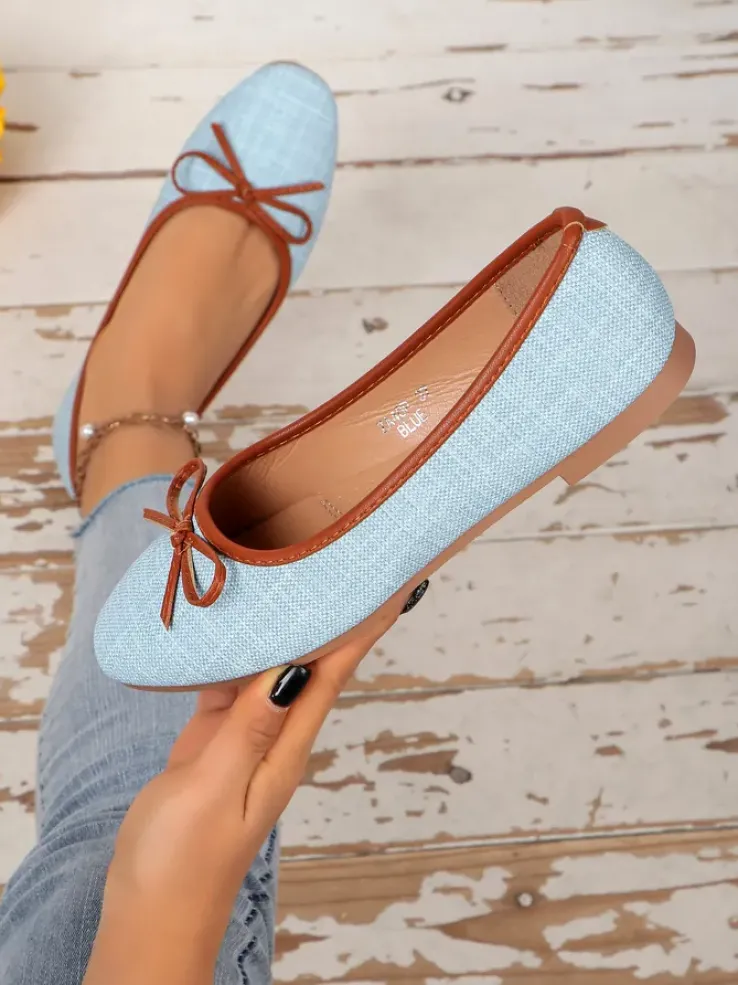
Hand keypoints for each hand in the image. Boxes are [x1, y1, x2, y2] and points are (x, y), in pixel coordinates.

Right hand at [84, 615, 394, 983]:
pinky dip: (232, 656)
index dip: (359, 629)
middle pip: (309, 665)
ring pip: (270, 670)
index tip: (386, 586)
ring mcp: (241, 740)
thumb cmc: (181, 866)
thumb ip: (249, 728)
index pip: (331, 676)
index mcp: (284, 750)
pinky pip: (229, 688)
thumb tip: (291, 669)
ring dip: (284, 629)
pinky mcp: (209, 745)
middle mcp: (272, 738)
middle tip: (347, 564)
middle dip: (331, 618)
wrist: (149, 919)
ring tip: (296, 580)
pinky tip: (229, 631)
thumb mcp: (213, 790)